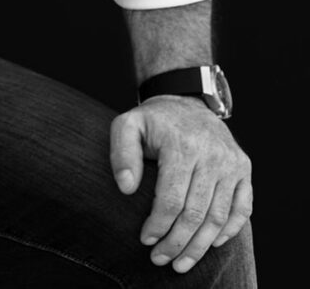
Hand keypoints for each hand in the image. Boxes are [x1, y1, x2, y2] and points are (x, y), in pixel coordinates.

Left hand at [110, 96, 252, 274]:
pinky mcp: (244, 167)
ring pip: (218, 217)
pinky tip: (212, 244)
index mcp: (182, 145)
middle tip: (160, 260)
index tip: (146, 241)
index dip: (158, 226)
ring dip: (200, 247)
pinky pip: (242, 208)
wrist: (186, 101)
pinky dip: (229, 231)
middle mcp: (211, 154)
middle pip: (195, 214)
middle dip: (177, 243)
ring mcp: (231, 162)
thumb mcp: (128, 125)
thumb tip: (126, 188)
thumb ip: (121, 153)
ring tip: (182, 263)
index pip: (172, 200)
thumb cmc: (153, 121)